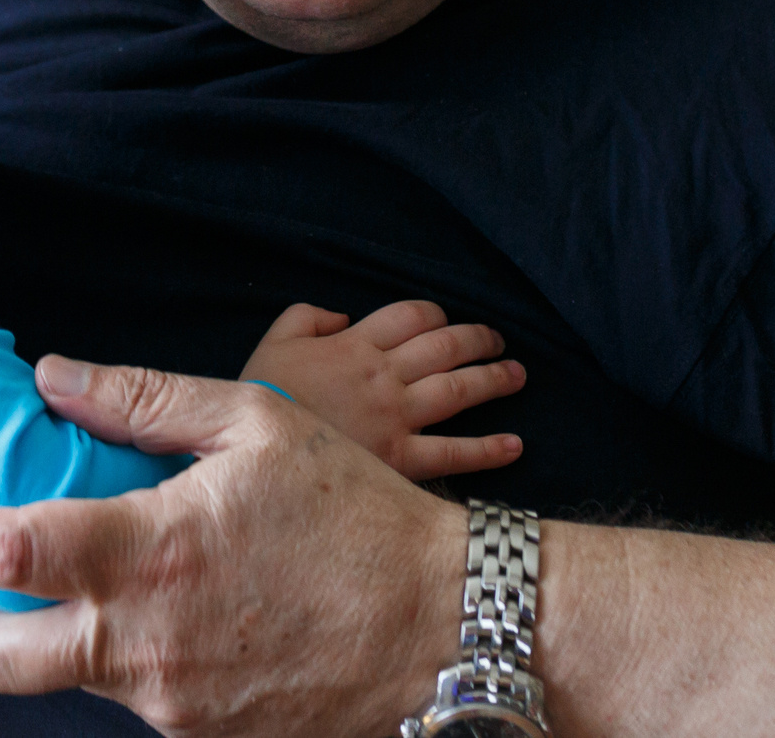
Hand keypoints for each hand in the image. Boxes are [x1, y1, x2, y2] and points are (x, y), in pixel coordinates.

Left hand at [0, 356, 469, 737]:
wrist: (446, 627)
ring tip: (88, 570)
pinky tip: (166, 608)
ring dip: (50, 628)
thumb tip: (52, 376)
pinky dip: (121, 651)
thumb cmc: (354, 513)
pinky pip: (132, 696)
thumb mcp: (255, 424)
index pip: (2, 554)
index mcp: (149, 555)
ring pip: (65, 678)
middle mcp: (143, 645)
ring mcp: (170, 705)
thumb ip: (143, 400)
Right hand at [242, 300, 523, 479]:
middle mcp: (385, 375)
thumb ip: (307, 316)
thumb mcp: (274, 341)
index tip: (446, 320)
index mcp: (356, 345)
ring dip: (493, 380)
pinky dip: (488, 450)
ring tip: (517, 375)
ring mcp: (397, 416)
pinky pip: (454, 452)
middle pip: (445, 347)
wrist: (257, 452)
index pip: (410, 317)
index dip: (435, 314)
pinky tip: (515, 445)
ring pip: (458, 391)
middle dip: (478, 340)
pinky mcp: (402, 459)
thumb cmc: (262, 397)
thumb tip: (342, 315)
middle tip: (497, 341)